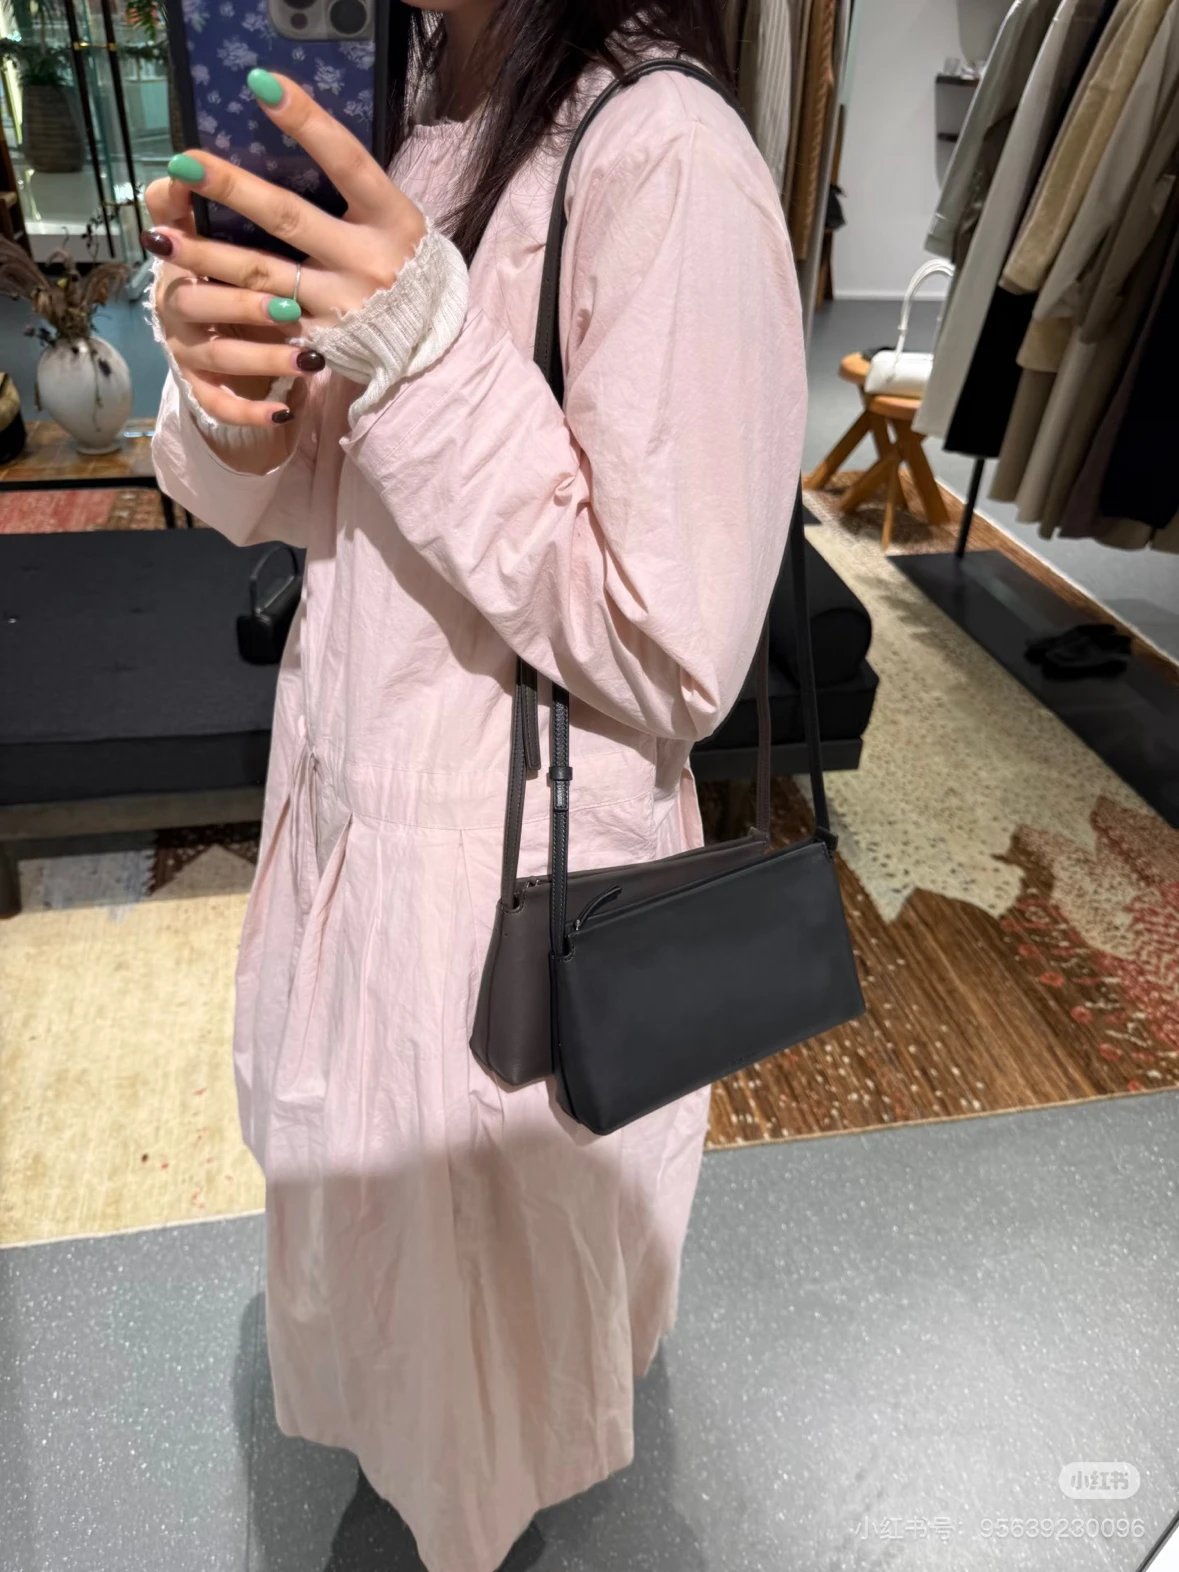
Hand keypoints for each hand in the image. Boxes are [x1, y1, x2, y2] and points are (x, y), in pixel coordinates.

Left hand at [144, 69, 426, 427]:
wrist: (431, 344)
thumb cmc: (406, 266)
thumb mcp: (394, 219)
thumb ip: (352, 189)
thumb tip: (291, 138)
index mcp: (393, 219)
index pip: (347, 162)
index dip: (307, 123)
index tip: (261, 84)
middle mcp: (368, 260)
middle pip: (289, 218)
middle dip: (231, 189)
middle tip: (183, 162)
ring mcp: (343, 303)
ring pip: (264, 275)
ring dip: (208, 255)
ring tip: (161, 236)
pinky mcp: (324, 341)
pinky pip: (269, 320)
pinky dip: (229, 304)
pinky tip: (189, 288)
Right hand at [145, 175, 314, 426]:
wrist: (244, 336)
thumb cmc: (255, 269)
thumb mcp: (254, 229)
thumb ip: (238, 200)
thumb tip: (214, 158)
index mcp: (185, 249)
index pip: (171, 221)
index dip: (174, 203)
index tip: (190, 181)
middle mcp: (178, 296)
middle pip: (199, 294)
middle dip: (243, 298)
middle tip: (288, 300)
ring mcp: (188, 345)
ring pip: (219, 354)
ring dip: (262, 356)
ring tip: (308, 357)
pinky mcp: (204, 386)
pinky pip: (221, 404)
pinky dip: (252, 411)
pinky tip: (287, 409)